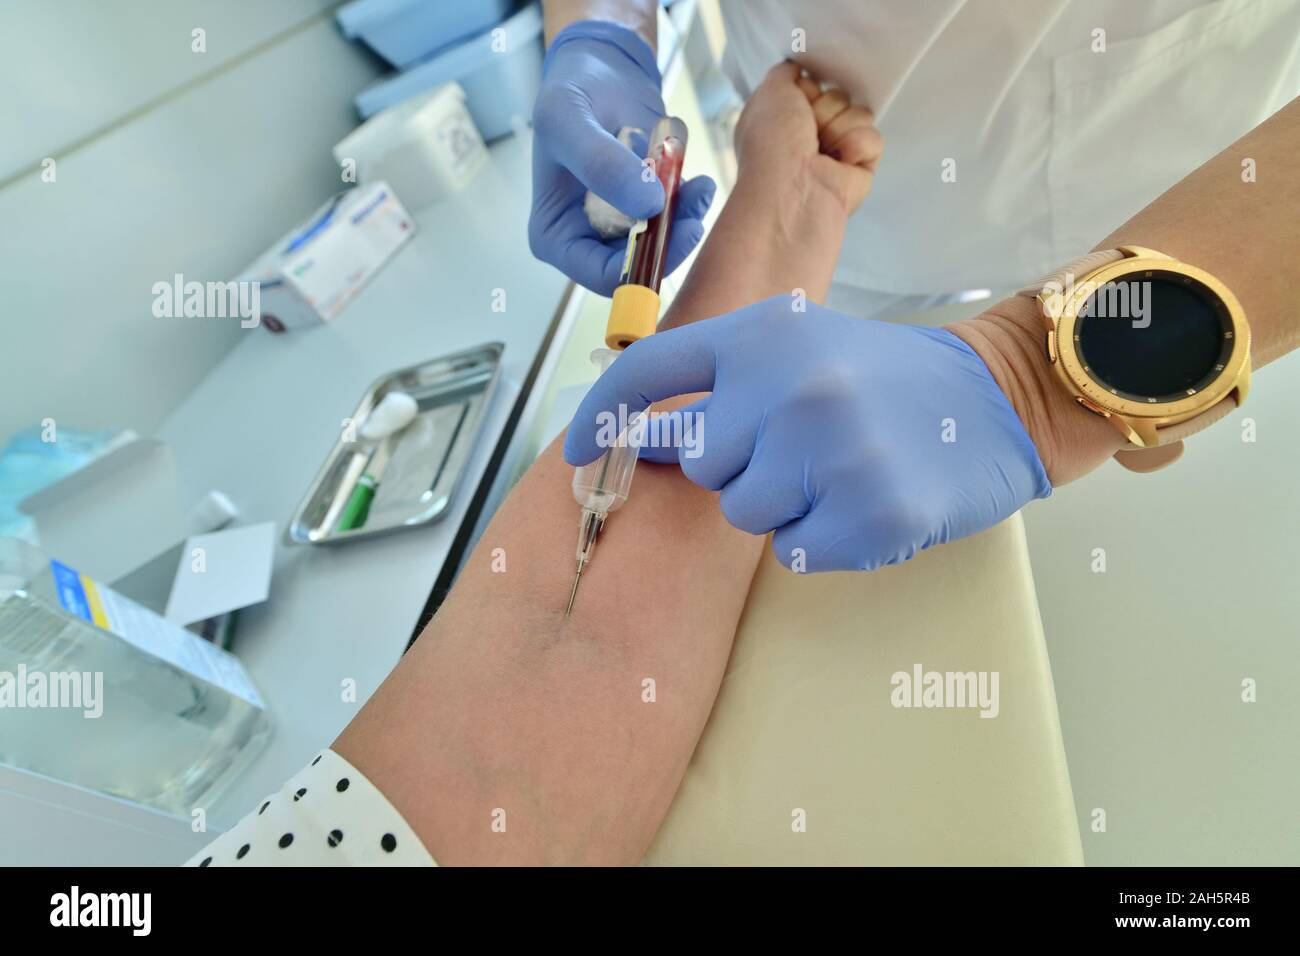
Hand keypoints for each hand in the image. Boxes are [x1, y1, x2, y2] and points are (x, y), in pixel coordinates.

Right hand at [529, 21, 715, 293]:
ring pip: (662, 245)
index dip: (636, 268)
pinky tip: (700, 182)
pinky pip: (677, 220)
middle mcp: (588, 240)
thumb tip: (647, 206)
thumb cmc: (572, 94)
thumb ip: (601, 163)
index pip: (599, 275)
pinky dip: (692, 204)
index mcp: (556, 236)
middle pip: (636, 266)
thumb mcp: (569, 121)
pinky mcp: (650, 210)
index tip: (668, 234)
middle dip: (669, 243)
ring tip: (701, 188)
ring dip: (686, 220)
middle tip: (694, 213)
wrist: (602, 71)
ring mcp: (622, 227)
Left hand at [563, 296, 1050, 571]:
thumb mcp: (798, 345)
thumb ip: (721, 380)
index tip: (571, 457)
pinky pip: (794, 551)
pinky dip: (823, 537)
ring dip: (780, 503)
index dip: (602, 416)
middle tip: (797, 445)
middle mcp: (790, 386)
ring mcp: (832, 451)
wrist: (994, 399)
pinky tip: (864, 500)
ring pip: (743, 514)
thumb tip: (635, 436)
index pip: (649, 371)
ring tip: (836, 470)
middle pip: (698, 462)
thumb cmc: (881, 376)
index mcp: (764, 334)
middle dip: (736, 464)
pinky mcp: (871, 514)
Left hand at [734, 61, 882, 214]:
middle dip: (826, 108)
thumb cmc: (773, 146)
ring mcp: (835, 154)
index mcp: (783, 121)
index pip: (812, 85)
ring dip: (840, 126)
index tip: (796, 104)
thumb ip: (785, 73)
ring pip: (859, 113)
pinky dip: (857, 147)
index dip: (807, 90)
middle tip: (809, 132)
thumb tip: (797, 70)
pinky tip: (840, 164)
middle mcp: (807, 138)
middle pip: (838, 96)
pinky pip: (873, 138)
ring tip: (823, 151)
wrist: (792, 191)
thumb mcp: (770, 92)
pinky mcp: (859, 170)